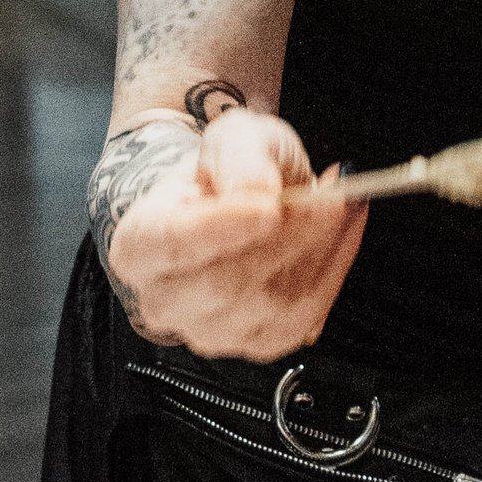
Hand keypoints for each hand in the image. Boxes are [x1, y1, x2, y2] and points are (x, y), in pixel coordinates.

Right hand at [98, 106, 366, 359]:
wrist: (240, 200)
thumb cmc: (228, 170)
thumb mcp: (233, 137)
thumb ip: (241, 156)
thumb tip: (258, 193)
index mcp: (140, 245)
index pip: (174, 244)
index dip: (222, 228)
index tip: (269, 208)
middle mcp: (165, 300)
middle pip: (228, 282)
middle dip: (292, 235)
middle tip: (332, 194)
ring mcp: (210, 332)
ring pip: (273, 304)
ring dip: (322, 249)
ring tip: (341, 201)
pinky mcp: (258, 345)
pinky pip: (306, 316)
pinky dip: (335, 268)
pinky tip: (341, 231)